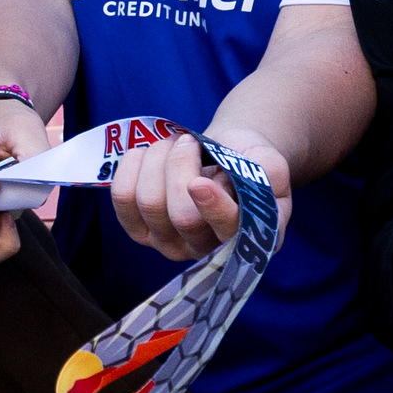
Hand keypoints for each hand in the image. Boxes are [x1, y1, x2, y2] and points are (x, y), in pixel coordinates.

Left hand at [111, 130, 292, 262]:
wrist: (223, 156)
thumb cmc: (249, 163)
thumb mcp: (270, 163)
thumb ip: (269, 172)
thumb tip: (241, 181)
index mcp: (247, 239)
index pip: (228, 232)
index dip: (213, 209)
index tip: (199, 181)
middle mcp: (206, 250)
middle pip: (182, 215)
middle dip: (181, 166)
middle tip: (190, 142)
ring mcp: (170, 244)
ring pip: (150, 202)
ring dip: (159, 160)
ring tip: (175, 145)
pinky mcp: (139, 230)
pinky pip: (122, 198)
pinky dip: (132, 166)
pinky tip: (147, 155)